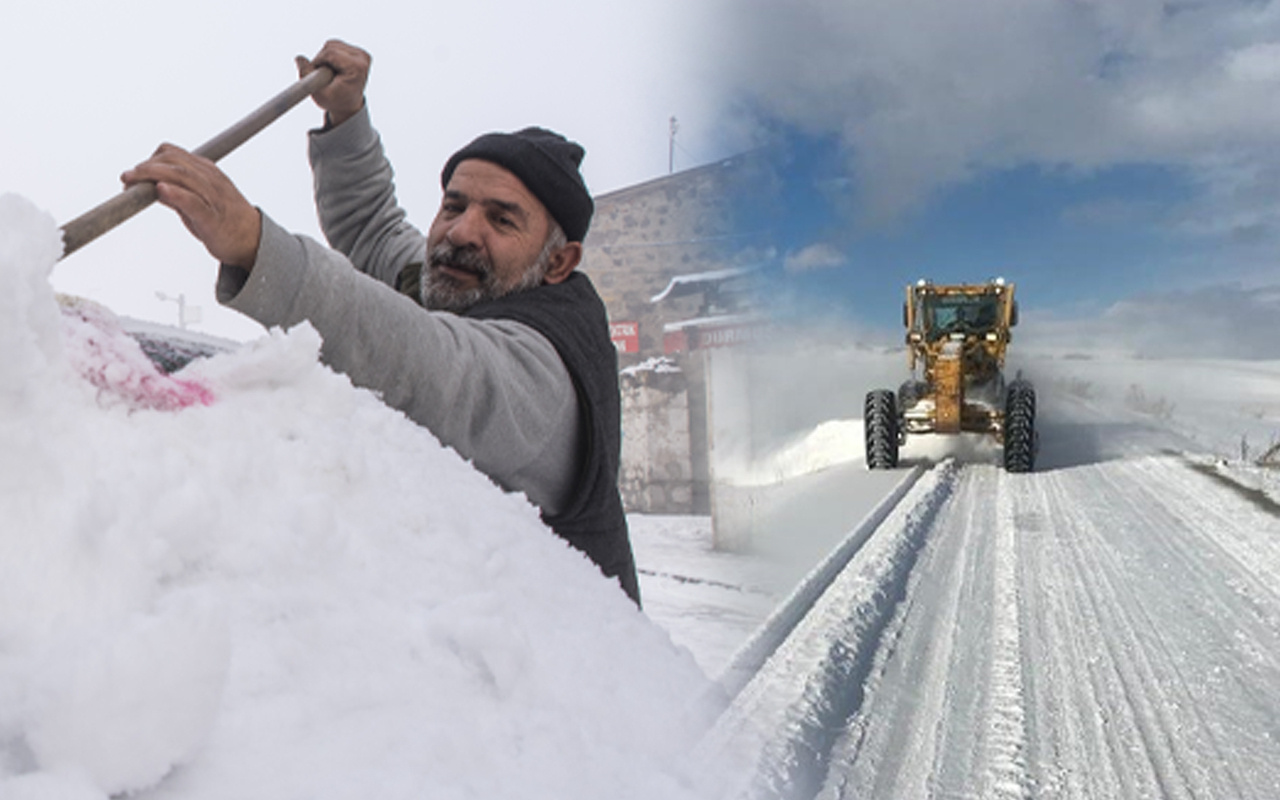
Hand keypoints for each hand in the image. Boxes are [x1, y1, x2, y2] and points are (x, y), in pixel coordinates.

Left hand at [121, 144, 261, 268]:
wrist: (252, 241)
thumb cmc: (224, 220)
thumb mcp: (198, 201)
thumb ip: (176, 193)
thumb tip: (153, 187)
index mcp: (206, 172)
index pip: (173, 154)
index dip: (150, 159)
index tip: (134, 173)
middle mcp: (210, 180)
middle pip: (174, 162)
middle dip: (146, 166)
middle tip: (127, 177)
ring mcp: (213, 197)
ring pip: (181, 176)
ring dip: (153, 175)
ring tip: (133, 181)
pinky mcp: (212, 218)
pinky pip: (194, 202)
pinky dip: (176, 194)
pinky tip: (161, 191)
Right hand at [296, 39, 370, 127]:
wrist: (348, 105)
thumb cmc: (335, 101)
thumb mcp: (318, 93)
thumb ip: (307, 75)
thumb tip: (299, 58)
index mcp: (357, 67)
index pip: (330, 53)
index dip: (317, 62)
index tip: (316, 76)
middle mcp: (363, 58)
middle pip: (331, 46)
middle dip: (321, 59)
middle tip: (322, 76)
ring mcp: (362, 54)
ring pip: (332, 44)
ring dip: (324, 57)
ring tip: (328, 73)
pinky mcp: (358, 51)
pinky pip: (335, 45)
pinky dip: (329, 55)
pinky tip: (333, 68)